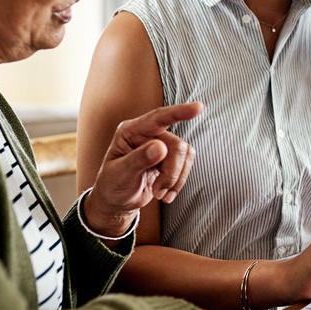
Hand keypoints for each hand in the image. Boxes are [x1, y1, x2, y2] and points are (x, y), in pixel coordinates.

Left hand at [83, 102, 202, 236]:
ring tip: (159, 193)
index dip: (178, 112)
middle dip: (172, 172)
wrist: (117, 201)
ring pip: (185, 155)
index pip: (158, 118)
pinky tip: (166, 194)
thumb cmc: (112, 185)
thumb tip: (161, 147)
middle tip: (158, 191)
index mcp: (131, 131)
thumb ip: (138, 159)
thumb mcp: (120, 174)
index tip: (198, 107)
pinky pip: (186, 164)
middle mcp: (147, 133)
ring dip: (175, 179)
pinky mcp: (170, 156)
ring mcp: (160, 144)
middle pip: (176, 145)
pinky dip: (178, 182)